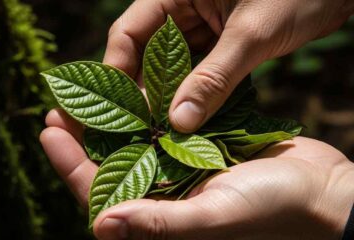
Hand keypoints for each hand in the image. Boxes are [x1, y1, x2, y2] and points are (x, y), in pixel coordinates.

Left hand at [40, 108, 353, 239]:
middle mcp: (165, 194)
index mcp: (160, 216)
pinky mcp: (201, 150)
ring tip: (90, 92)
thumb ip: (161, 225)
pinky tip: (135, 92)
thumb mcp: (215, 219)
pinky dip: (147, 111)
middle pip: (110, 165)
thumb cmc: (273, 212)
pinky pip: (164, 129)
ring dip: (111, 120)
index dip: (69, 164)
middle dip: (83, 137)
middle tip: (60, 107)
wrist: (318, 191)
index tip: (49, 130)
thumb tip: (101, 226)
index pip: (99, 194)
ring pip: (134, 144)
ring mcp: (182, 170)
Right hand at [103, 0, 352, 132]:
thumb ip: (215, 77)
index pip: (129, 32)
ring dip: (172, 96)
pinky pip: (198, 71)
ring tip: (165, 129)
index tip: (119, 109)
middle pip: (147, 54)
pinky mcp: (220, 43)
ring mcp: (200, 27)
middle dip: (145, 90)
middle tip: (143, 128)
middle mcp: (181, 9)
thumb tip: (180, 122)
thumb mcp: (252, 33)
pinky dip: (196, 93)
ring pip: (173, 66)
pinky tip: (193, 116)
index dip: (118, 70)